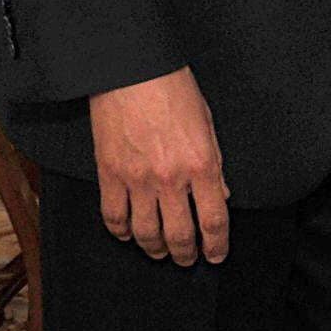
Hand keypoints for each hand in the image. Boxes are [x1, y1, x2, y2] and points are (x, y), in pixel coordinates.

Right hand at [89, 67, 228, 264]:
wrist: (132, 71)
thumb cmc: (174, 91)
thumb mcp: (209, 126)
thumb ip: (214, 164)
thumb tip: (221, 195)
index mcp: (202, 165)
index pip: (214, 220)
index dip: (217, 244)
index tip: (216, 255)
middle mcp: (171, 179)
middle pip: (180, 234)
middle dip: (186, 254)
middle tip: (188, 259)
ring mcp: (137, 179)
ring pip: (146, 232)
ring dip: (155, 249)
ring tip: (160, 252)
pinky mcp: (109, 174)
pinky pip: (113, 216)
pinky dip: (121, 232)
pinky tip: (128, 235)